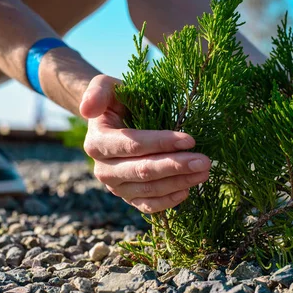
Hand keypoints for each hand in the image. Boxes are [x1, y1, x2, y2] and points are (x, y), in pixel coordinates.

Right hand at [79, 75, 210, 213]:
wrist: (114, 120)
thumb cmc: (116, 100)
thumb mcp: (105, 86)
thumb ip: (97, 91)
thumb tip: (87, 109)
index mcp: (97, 142)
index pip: (134, 145)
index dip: (162, 143)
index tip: (191, 139)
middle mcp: (103, 169)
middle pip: (143, 171)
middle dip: (176, 166)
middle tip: (205, 161)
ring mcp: (116, 186)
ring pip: (149, 189)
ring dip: (179, 182)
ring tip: (204, 172)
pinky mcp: (128, 197)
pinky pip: (148, 205)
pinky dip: (168, 201)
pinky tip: (188, 190)